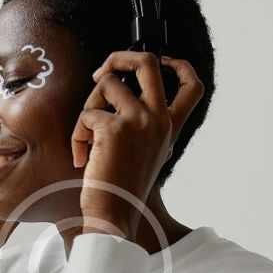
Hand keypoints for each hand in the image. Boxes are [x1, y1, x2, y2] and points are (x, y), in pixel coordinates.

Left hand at [71, 52, 204, 238]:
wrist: (114, 214)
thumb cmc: (123, 187)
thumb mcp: (146, 152)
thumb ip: (142, 124)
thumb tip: (118, 90)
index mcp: (171, 127)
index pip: (193, 85)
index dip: (179, 65)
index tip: (161, 60)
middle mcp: (160, 119)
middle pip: (147, 62)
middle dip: (120, 57)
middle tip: (101, 73)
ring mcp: (139, 121)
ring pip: (107, 84)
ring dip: (90, 106)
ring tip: (87, 137)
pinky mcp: (113, 128)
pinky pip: (87, 114)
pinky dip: (78, 135)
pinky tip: (83, 158)